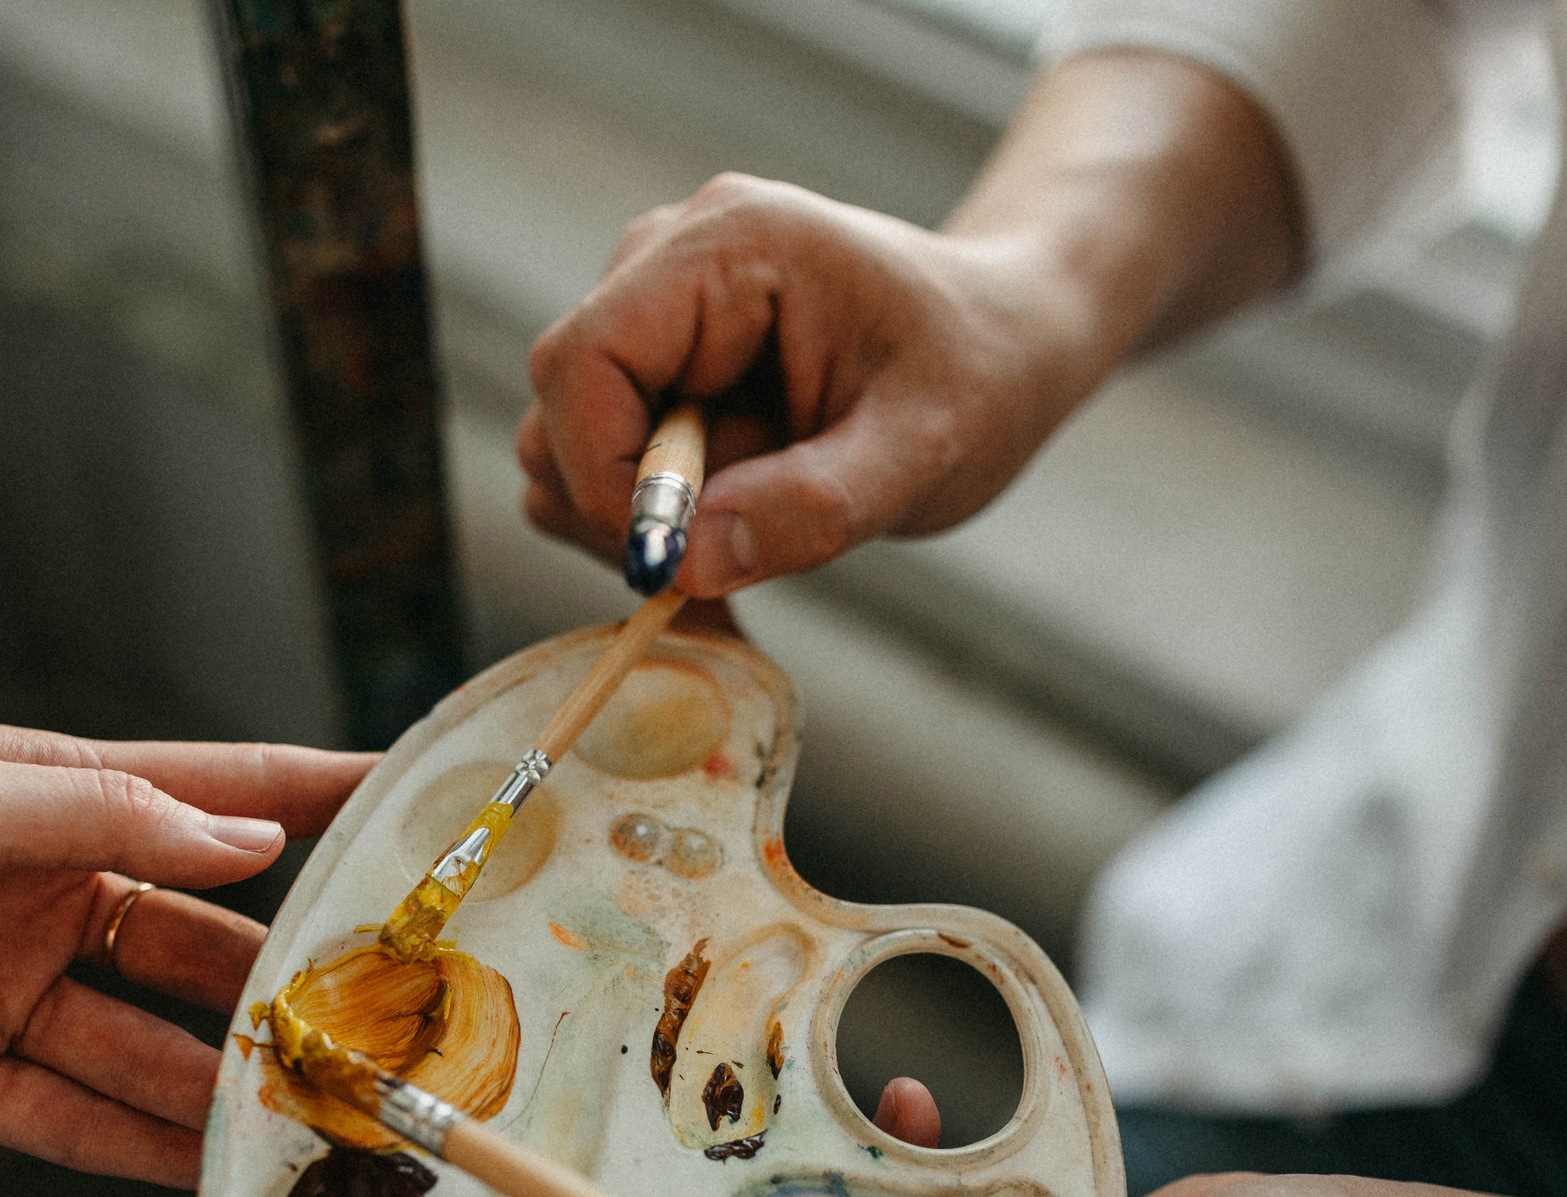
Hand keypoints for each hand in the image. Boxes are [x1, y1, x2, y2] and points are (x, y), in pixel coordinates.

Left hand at [0, 719, 371, 1185]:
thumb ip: (102, 819)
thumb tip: (244, 840)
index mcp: (50, 794)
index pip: (215, 794)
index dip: (318, 801)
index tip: (423, 810)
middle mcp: (45, 890)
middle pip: (199, 939)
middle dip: (289, 979)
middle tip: (387, 1021)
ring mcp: (5, 985)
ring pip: (146, 1040)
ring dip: (223, 1080)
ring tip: (313, 1119)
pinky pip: (68, 1115)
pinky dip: (136, 1148)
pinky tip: (209, 1171)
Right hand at [519, 173, 1095, 597]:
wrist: (1006, 345)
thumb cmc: (980, 378)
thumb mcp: (924, 455)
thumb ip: (814, 507)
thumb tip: (683, 562)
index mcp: (729, 245)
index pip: (583, 359)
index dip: (603, 473)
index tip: (670, 562)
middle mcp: (668, 259)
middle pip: (560, 409)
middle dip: (624, 511)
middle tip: (716, 581)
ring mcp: (654, 311)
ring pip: (568, 446)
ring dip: (642, 526)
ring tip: (748, 554)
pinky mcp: (657, 364)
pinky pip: (603, 463)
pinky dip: (654, 525)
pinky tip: (734, 540)